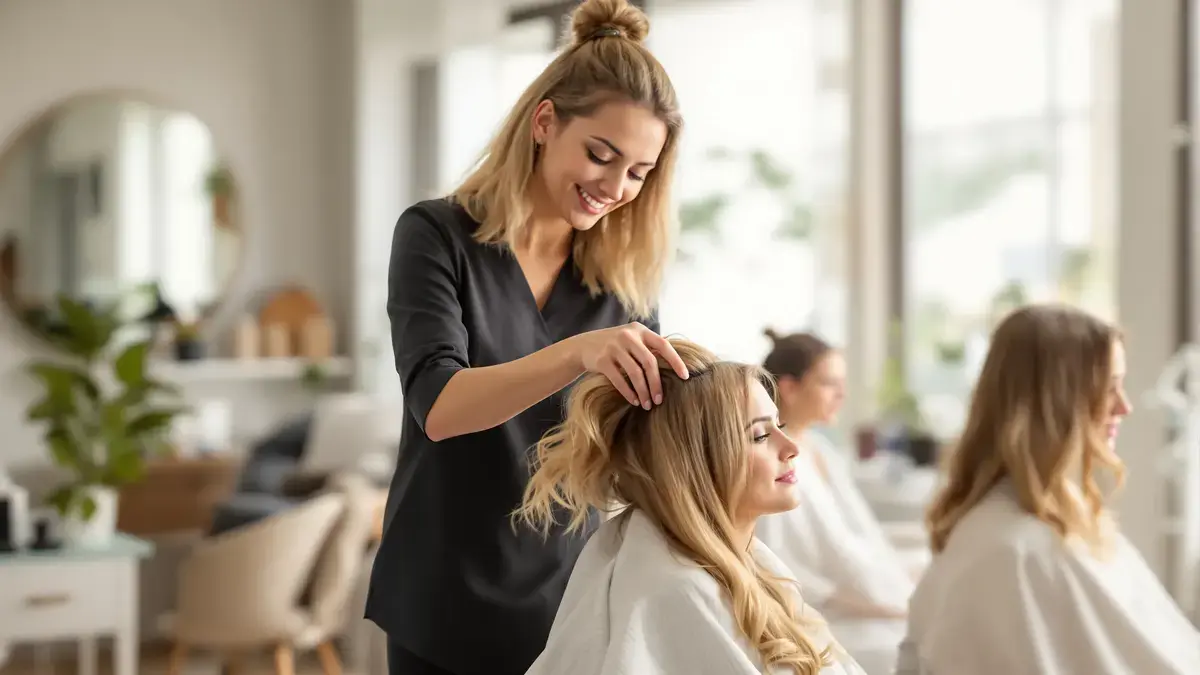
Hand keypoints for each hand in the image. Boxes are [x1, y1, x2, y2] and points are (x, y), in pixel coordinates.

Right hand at [572, 322, 688, 408]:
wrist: (582, 346)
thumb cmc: (615, 346)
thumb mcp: (631, 339)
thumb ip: (648, 347)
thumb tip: (675, 367)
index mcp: (640, 330)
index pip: (663, 345)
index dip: (676, 361)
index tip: (685, 377)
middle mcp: (628, 336)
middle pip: (649, 362)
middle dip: (656, 384)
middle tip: (660, 400)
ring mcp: (613, 347)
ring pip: (635, 373)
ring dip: (643, 392)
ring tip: (647, 405)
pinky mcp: (602, 360)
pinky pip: (619, 380)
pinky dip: (628, 393)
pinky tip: (634, 401)